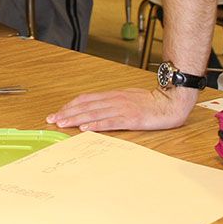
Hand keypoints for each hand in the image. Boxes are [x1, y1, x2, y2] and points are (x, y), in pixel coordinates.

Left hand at [45, 87, 194, 131]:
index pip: (85, 99)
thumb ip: (112, 102)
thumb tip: (96, 109)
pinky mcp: (131, 119)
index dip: (70, 106)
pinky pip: (110, 122)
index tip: (58, 112)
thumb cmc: (151, 102)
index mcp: (113, 95)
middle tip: (52, 120)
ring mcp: (122, 109)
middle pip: (85, 106)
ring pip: (93, 113)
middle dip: (67, 113)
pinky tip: (86, 128)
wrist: (170, 102)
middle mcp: (114, 100)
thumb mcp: (127, 97)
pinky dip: (96, 125)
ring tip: (63, 124)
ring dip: (76, 119)